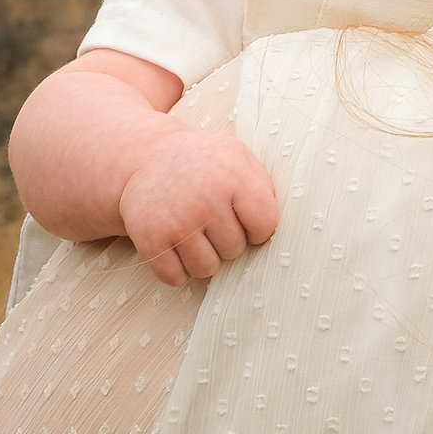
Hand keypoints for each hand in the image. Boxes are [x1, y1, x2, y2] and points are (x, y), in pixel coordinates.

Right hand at [116, 126, 280, 285]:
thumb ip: (265, 189)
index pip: (265, 226)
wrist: (147, 157)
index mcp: (233, 175)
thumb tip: (285, 232)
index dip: (256, 227)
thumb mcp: (238, 158)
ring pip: (206, 269)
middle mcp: (205, 198)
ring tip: (192, 231)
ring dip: (202, 257)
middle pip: (235, 250)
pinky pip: (174, 277)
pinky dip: (176, 269)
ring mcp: (176, 220)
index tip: (242, 216)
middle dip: (226, 240)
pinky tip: (173, 244)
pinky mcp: (149, 238)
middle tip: (209, 218)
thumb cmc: (205, 164)